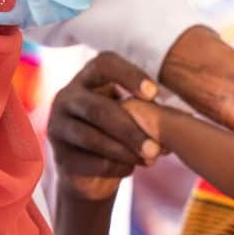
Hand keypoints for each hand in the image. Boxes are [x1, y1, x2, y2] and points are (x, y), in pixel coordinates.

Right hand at [48, 52, 161, 202]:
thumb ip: (146, 108)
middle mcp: (67, 98)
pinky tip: (132, 169)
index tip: (154, 93)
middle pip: (98, 109)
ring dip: (125, 151)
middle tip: (157, 148)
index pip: (104, 64)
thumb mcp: (131, 113)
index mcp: (87, 78)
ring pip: (92, 138)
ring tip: (151, 159)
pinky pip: (89, 162)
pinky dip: (116, 167)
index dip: (129, 75)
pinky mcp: (59, 156)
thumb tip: (175, 117)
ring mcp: (58, 127)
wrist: (91, 170)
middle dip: (131, 129)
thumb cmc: (120, 131)